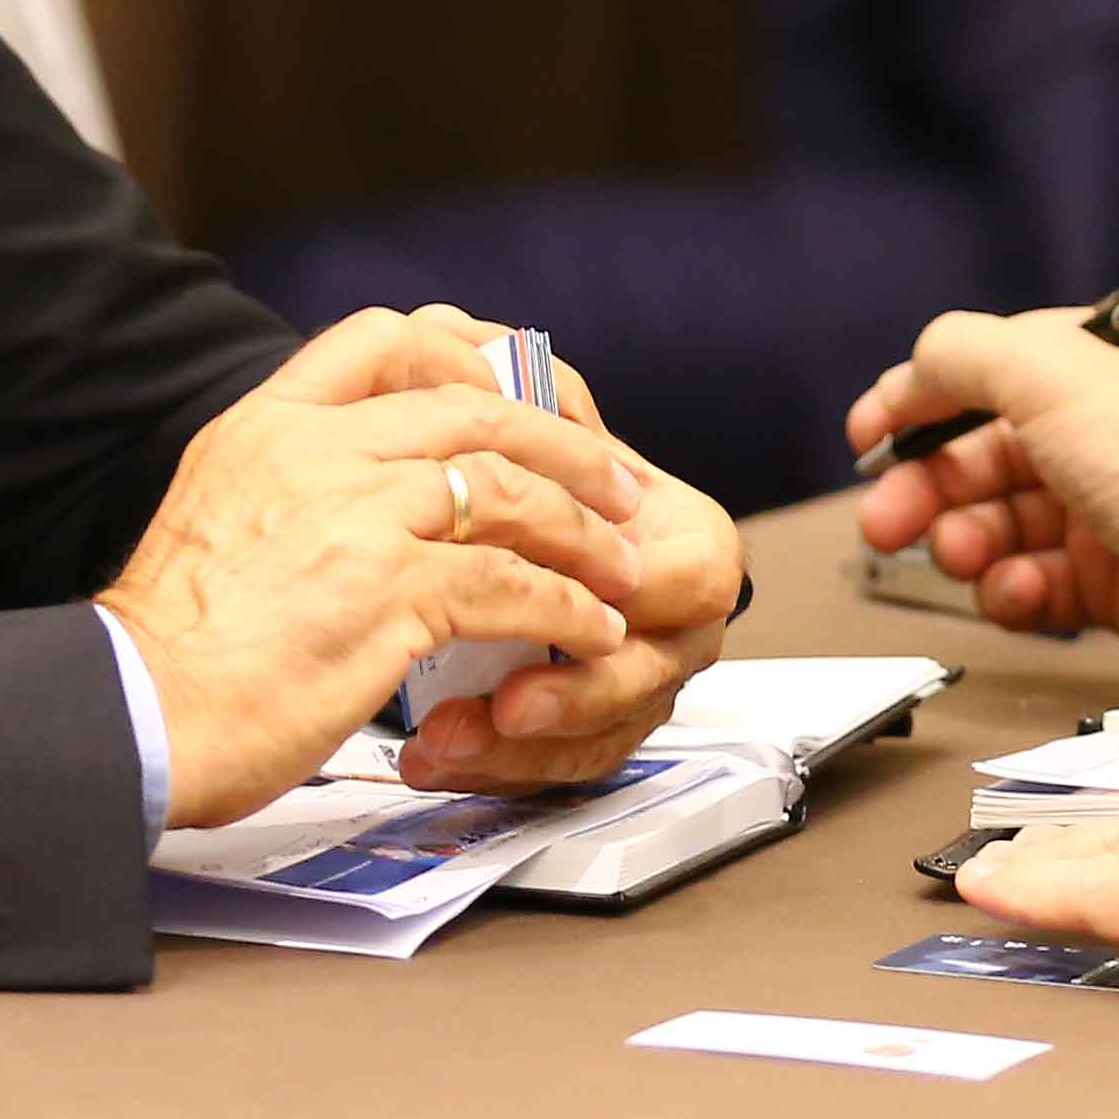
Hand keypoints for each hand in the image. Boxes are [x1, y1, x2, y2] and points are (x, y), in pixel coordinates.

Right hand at [110, 307, 657, 825]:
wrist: (134, 713)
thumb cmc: (168, 650)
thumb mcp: (215, 517)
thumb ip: (287, 487)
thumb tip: (352, 503)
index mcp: (267, 424)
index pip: (383, 338)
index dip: (468, 356)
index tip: (519, 395)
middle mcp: (316, 450)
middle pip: (476, 409)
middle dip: (564, 447)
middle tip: (618, 484)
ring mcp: (358, 515)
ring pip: (510, 491)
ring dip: (584, 532)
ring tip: (622, 567)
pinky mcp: (391, 591)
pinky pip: (513, 583)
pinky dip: (568, 608)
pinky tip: (592, 631)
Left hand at [396, 339, 746, 791]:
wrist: (484, 520)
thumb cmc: (514, 465)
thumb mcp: (526, 411)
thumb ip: (519, 382)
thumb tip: (482, 354)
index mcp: (684, 538)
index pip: (686, 577)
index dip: (621, 590)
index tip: (552, 593)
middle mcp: (674, 619)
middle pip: (647, 676)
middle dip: (573, 695)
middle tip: (504, 705)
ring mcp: (631, 679)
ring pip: (599, 736)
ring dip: (518, 748)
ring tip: (443, 741)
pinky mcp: (582, 726)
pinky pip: (554, 765)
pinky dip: (491, 763)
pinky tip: (432, 755)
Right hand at [845, 308, 1118, 673]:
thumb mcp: (1045, 366)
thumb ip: (959, 354)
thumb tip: (908, 376)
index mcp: (1100, 363)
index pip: (987, 373)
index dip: (920, 403)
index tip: (869, 434)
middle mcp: (1103, 430)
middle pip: (979, 454)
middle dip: (924, 486)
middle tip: (886, 516)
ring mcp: (1103, 507)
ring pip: (995, 524)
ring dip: (963, 541)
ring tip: (962, 553)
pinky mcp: (1105, 579)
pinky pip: (1029, 583)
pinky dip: (1010, 590)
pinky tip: (1017, 587)